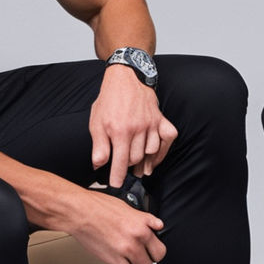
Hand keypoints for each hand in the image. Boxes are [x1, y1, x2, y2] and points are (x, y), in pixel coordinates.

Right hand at [65, 187, 166, 263]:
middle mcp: (137, 238)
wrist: (80, 212)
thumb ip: (144, 219)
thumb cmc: (98, 206)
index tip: (152, 252)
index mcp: (142, 225)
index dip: (155, 251)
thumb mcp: (128, 207)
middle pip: (153, 260)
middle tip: (143, 260)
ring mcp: (126, 250)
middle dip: (148, 261)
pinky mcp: (113, 258)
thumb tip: (155, 226)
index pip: (160, 247)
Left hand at [90, 65, 177, 187]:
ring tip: (140, 168)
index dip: (117, 177)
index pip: (119, 162)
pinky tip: (154, 157)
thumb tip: (98, 165)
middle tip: (125, 171)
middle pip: (136, 159)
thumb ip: (98, 146)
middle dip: (129, 168)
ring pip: (151, 152)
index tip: (115, 185)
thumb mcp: (96, 122)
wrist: (125, 78)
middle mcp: (137, 128)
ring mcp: (151, 123)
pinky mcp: (160, 119)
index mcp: (119, 130)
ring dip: (145, 162)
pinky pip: (167, 139)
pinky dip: (162, 150)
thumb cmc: (109, 100)